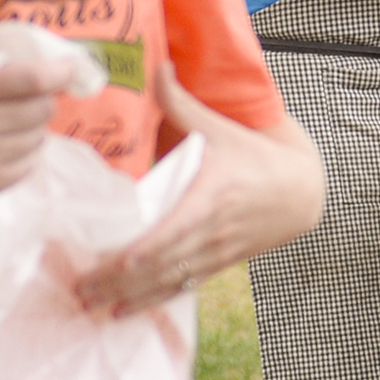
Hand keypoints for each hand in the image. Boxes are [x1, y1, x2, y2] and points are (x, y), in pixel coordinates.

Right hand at [0, 51, 78, 212]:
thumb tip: (43, 73)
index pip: (31, 79)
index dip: (59, 72)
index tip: (71, 69)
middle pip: (42, 110)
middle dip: (40, 103)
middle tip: (22, 104)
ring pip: (38, 138)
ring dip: (29, 131)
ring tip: (2, 129)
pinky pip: (28, 166)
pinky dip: (22, 156)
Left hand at [74, 68, 325, 318]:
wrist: (300, 193)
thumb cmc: (257, 156)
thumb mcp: (222, 128)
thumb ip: (183, 102)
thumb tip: (156, 65)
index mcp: (210, 198)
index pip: (173, 232)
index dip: (142, 252)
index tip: (112, 264)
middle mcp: (211, 232)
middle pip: (160, 265)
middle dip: (119, 282)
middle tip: (79, 290)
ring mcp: (214, 253)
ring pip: (166, 282)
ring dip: (128, 299)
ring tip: (89, 307)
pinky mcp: (216, 265)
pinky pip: (179, 288)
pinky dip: (149, 303)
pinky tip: (120, 314)